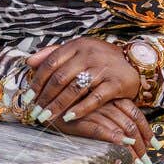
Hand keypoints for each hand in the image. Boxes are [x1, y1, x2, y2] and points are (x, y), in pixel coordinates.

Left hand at [25, 36, 139, 123]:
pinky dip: (80, 109)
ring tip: (47, 117)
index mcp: (77, 46)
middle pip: (60, 78)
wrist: (135, 62)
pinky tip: (68, 117)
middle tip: (35, 111)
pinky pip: (94, 98)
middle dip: (45, 97)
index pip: (50, 63)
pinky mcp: (115, 83)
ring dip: (58, 105)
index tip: (28, 97)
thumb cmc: (101, 59)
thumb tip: (29, 61)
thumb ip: (54, 53)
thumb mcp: (79, 50)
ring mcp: (103, 69)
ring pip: (74, 89)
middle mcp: (89, 55)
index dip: (37, 81)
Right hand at [39, 96, 153, 163]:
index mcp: (109, 97)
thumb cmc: (69, 106)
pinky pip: (100, 130)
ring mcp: (92, 110)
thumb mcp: (92, 108)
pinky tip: (121, 149)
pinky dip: (113, 140)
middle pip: (131, 124)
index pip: (135, 114)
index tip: (154, 146)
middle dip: (142, 146)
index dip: (147, 131)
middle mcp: (104, 102)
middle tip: (147, 162)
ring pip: (120, 129)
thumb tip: (129, 137)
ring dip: (131, 149)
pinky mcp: (79, 120)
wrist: (42, 101)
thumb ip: (109, 116)